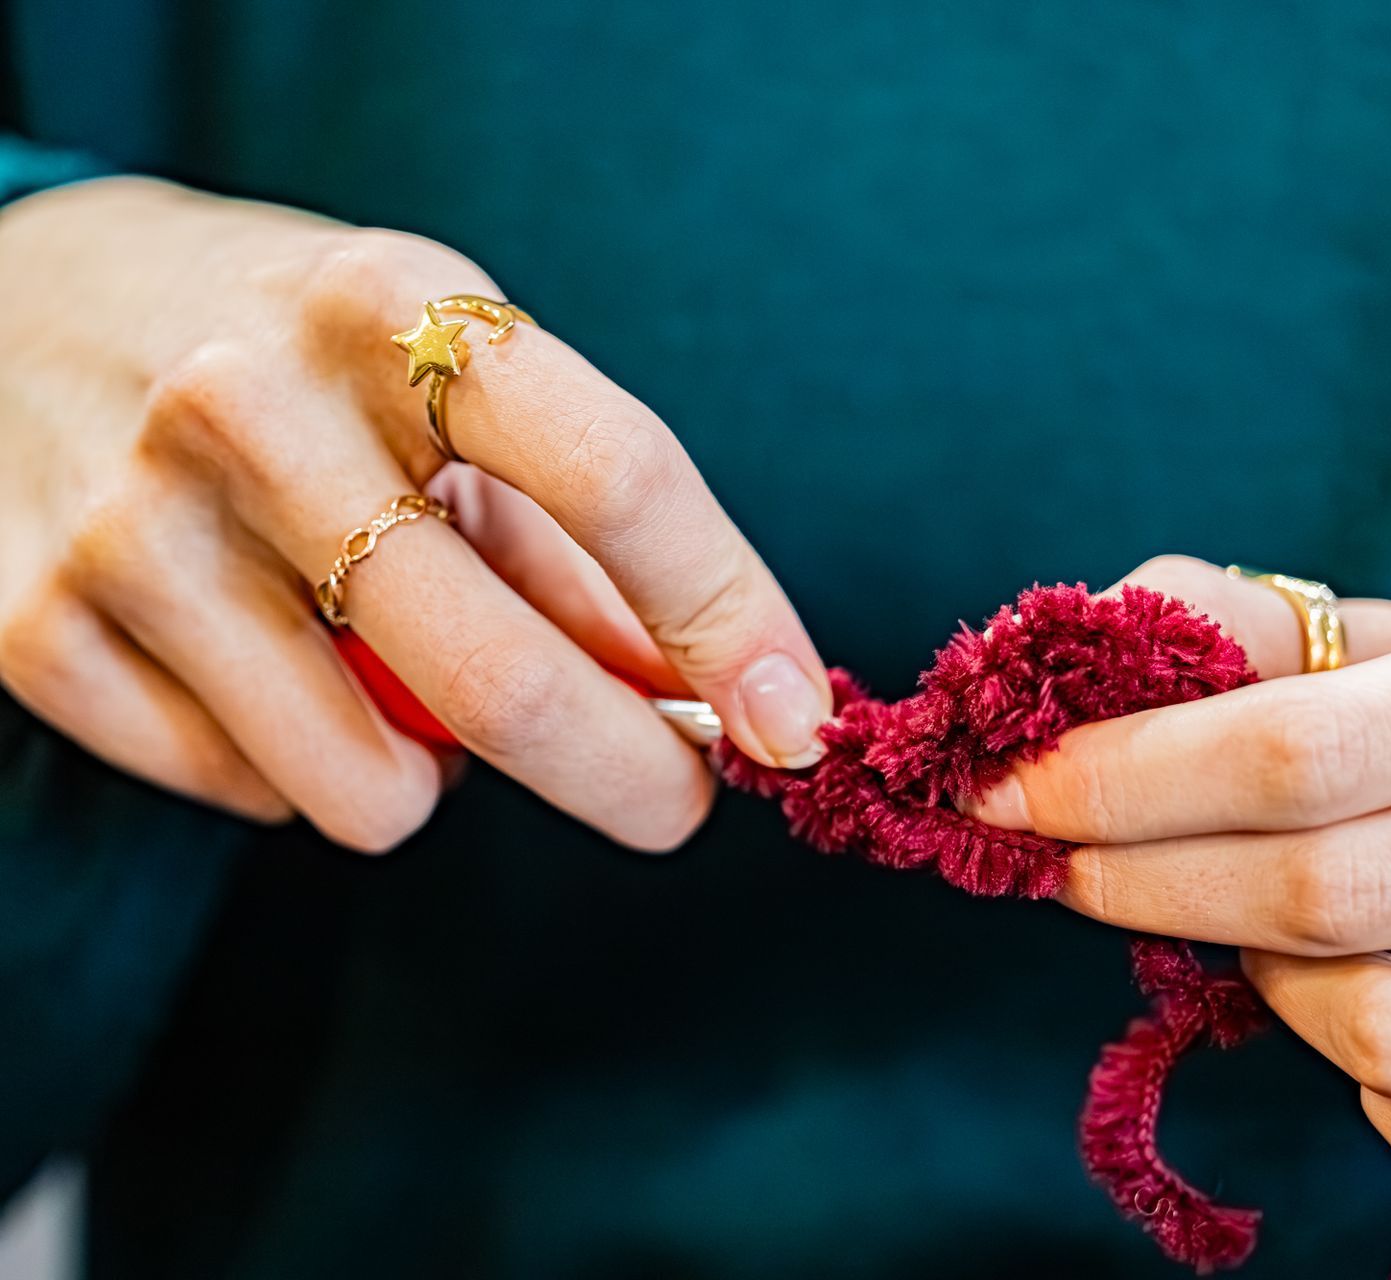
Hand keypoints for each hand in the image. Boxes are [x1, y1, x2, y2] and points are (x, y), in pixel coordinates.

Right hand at [0, 178, 831, 849]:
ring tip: (395, 676)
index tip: (797, 722)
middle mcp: (253, 405)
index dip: (730, 618)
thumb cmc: (291, 357)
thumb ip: (580, 542)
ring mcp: (131, 523)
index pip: (615, 475)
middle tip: (678, 803)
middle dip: (632, 779)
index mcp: (394, 307)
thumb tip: (722, 698)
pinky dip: (304, 766)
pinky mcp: (34, 627)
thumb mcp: (441, 384)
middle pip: (504, 675)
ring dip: (436, 778)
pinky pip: (257, 796)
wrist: (6, 302)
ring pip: (375, 790)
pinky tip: (268, 668)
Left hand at [973, 555, 1390, 1209]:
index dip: (1127, 776)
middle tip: (1062, 864)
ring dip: (1271, 990)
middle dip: (1146, 881)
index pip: (1306, 741)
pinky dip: (1378, 1100)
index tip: (1015, 790)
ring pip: (1390, 1042)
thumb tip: (1102, 619)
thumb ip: (1278, 635)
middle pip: (1328, 894)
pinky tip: (1373, 1027)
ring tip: (1256, 936)